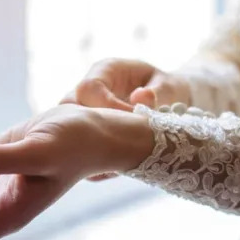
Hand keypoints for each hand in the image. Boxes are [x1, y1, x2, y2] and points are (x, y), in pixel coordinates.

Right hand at [63, 58, 188, 180]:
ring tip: (120, 163)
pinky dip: (94, 163)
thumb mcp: (172, 87)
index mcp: (106, 70)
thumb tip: (140, 98)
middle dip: (92, 133)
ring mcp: (81, 112)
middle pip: (67, 109)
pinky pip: (78, 151)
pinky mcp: (83, 133)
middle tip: (123, 149)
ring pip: (67, 132)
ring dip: (90, 150)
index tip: (133, 125)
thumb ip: (160, 92)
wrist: (167, 102)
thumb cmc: (169, 90)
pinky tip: (115, 169)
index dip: (106, 110)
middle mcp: (89, 90)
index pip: (89, 88)